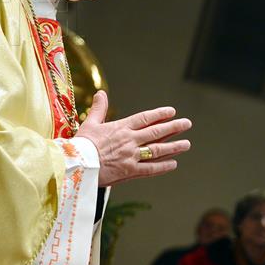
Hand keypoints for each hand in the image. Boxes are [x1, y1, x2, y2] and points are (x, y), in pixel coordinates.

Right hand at [75, 91, 191, 186]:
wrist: (78, 165)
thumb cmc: (82, 144)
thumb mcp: (90, 123)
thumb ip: (99, 108)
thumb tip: (101, 93)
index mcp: (120, 127)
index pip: (145, 118)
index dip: (159, 114)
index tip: (171, 112)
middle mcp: (130, 140)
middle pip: (156, 132)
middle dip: (173, 127)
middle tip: (186, 123)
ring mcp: (132, 156)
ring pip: (158, 149)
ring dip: (174, 146)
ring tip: (186, 144)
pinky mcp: (130, 171)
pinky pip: (151, 169)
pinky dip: (163, 166)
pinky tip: (173, 164)